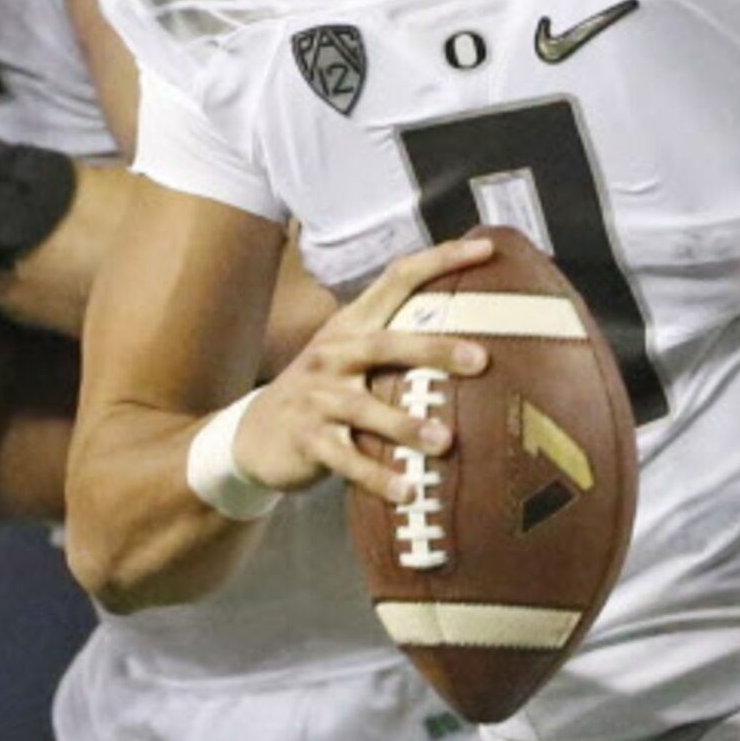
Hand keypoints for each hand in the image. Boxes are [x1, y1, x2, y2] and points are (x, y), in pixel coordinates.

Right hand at [230, 234, 495, 503]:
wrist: (253, 433)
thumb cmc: (323, 393)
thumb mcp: (349, 358)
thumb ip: (398, 345)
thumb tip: (477, 338)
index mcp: (351, 326)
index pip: (397, 279)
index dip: (440, 260)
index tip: (486, 248)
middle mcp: (334, 354)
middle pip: (386, 344)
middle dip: (433, 350)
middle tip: (480, 360)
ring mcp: (318, 397)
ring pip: (365, 408)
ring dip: (406, 425)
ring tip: (443, 441)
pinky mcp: (308, 440)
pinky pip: (347, 460)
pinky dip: (378, 477)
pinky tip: (408, 492)